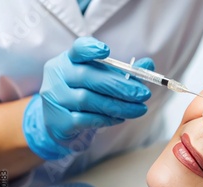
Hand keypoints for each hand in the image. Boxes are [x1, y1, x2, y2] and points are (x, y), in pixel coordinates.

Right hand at [23, 37, 154, 159]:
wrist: (61, 122)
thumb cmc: (85, 93)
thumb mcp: (101, 78)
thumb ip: (124, 70)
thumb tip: (148, 64)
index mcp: (69, 60)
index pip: (77, 49)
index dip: (89, 49)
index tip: (106, 51)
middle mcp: (57, 75)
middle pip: (88, 76)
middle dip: (120, 86)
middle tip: (143, 94)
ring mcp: (55, 98)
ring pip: (88, 100)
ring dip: (119, 105)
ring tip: (139, 109)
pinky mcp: (58, 120)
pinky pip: (85, 119)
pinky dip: (106, 119)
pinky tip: (121, 118)